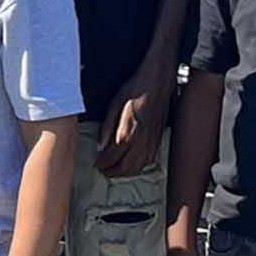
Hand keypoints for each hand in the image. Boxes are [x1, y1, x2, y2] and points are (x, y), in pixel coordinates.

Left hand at [96, 61, 172, 177]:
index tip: (96, 164)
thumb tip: (100, 145)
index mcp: (129, 133)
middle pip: (125, 167)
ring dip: (125, 173)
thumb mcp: (114, 105)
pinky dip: (138, 168)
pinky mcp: (158, 140)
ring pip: (138, 168)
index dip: (102, 163)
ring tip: (114, 170)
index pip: (112, 158)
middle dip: (111, 172)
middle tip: (102, 170)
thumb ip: (106, 128)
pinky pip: (149, 161)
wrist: (158, 82)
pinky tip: (131, 165)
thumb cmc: (136, 89)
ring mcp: (152, 142)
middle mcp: (142, 141)